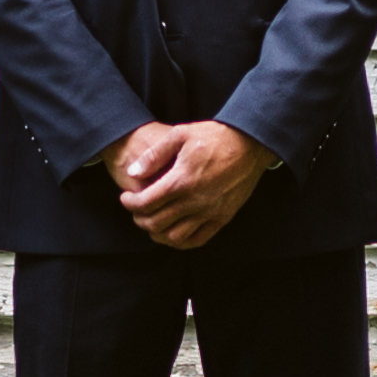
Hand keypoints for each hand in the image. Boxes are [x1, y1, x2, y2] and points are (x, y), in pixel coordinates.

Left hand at [113, 119, 270, 251]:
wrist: (250, 143)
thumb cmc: (213, 136)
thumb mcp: (180, 134)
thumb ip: (154, 155)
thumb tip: (133, 172)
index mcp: (181, 180)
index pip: (145, 203)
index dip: (129, 203)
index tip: (126, 197)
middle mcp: (195, 201)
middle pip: (156, 223)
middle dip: (139, 218)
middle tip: (136, 209)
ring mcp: (210, 212)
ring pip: (175, 237)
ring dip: (157, 233)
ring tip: (153, 220)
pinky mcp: (223, 217)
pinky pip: (197, 240)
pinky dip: (180, 241)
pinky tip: (173, 231)